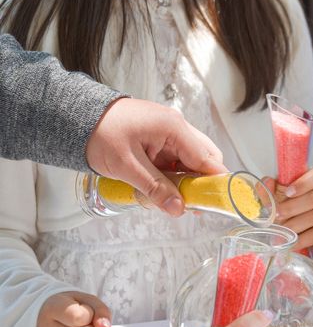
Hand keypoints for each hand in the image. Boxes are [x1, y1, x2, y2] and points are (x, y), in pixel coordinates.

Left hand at [86, 99, 226, 216]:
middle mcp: (176, 127)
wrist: (78, 117)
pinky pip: (175, 159)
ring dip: (185, 180)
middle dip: (201, 182)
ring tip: (175, 202)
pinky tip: (163, 190)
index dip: (215, 181)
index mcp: (173, 128)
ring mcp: (168, 132)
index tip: (220, 203)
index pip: (206, 158)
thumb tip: (178, 208)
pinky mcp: (159, 139)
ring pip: (189, 160)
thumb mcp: (127, 166)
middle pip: (203, 158)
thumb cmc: (101, 134)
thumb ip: (154, 187)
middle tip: (193, 205)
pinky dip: (173, 175)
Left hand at [265, 167, 312, 257]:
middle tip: (277, 214)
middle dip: (292, 207)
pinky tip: (290, 243)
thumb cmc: (297, 201)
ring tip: (279, 231)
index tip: (287, 192)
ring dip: (295, 225)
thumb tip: (267, 182)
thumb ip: (274, 187)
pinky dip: (302, 239)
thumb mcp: (285, 191)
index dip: (302, 184)